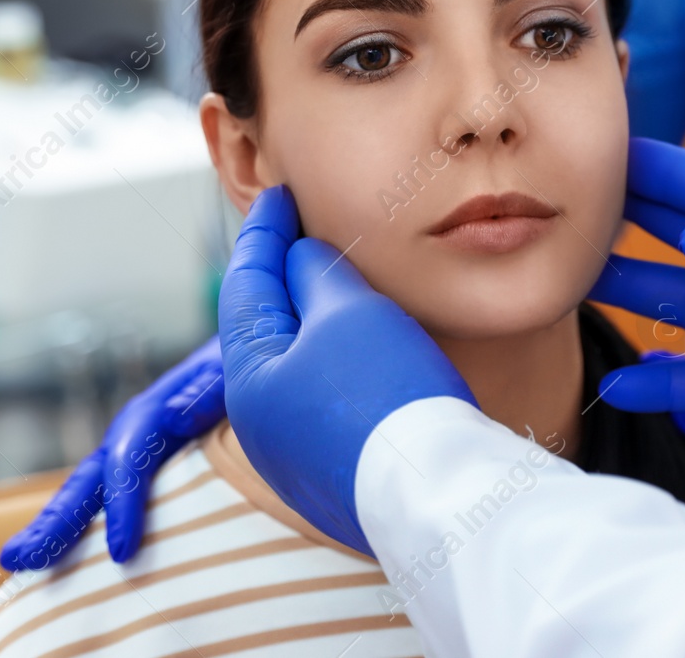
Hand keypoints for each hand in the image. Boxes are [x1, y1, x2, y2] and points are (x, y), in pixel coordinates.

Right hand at [0, 336, 224, 569]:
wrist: (248, 355)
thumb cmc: (244, 371)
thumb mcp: (232, 373)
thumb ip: (209, 389)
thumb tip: (175, 417)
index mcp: (154, 411)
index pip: (129, 460)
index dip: (123, 504)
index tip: (123, 552)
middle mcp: (133, 433)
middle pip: (88, 478)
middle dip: (55, 521)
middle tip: (15, 559)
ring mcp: (133, 451)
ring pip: (88, 491)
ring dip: (55, 527)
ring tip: (18, 563)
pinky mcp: (145, 466)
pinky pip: (107, 499)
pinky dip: (81, 527)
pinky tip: (61, 560)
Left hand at [219, 185, 475, 556]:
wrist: (439, 489)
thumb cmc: (387, 392)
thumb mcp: (347, 311)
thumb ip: (315, 273)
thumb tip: (299, 259)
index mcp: (248, 376)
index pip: (246, 283)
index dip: (265, 232)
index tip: (282, 194)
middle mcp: (260, 420)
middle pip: (265, 326)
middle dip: (284, 273)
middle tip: (304, 228)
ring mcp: (295, 452)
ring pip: (296, 363)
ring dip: (313, 317)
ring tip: (338, 277)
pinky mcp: (335, 469)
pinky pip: (324, 397)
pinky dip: (334, 358)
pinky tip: (362, 342)